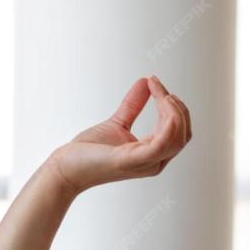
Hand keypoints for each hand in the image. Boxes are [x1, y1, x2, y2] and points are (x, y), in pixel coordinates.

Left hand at [50, 76, 191, 193]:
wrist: (66, 167)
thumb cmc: (88, 152)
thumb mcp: (117, 123)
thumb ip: (133, 105)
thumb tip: (145, 81)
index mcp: (152, 154)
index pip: (178, 131)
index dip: (174, 106)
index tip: (156, 83)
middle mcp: (154, 162)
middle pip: (183, 133)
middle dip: (176, 106)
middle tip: (156, 85)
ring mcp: (145, 163)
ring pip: (178, 137)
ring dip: (174, 110)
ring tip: (159, 91)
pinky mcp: (132, 160)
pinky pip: (163, 142)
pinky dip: (169, 120)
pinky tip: (162, 100)